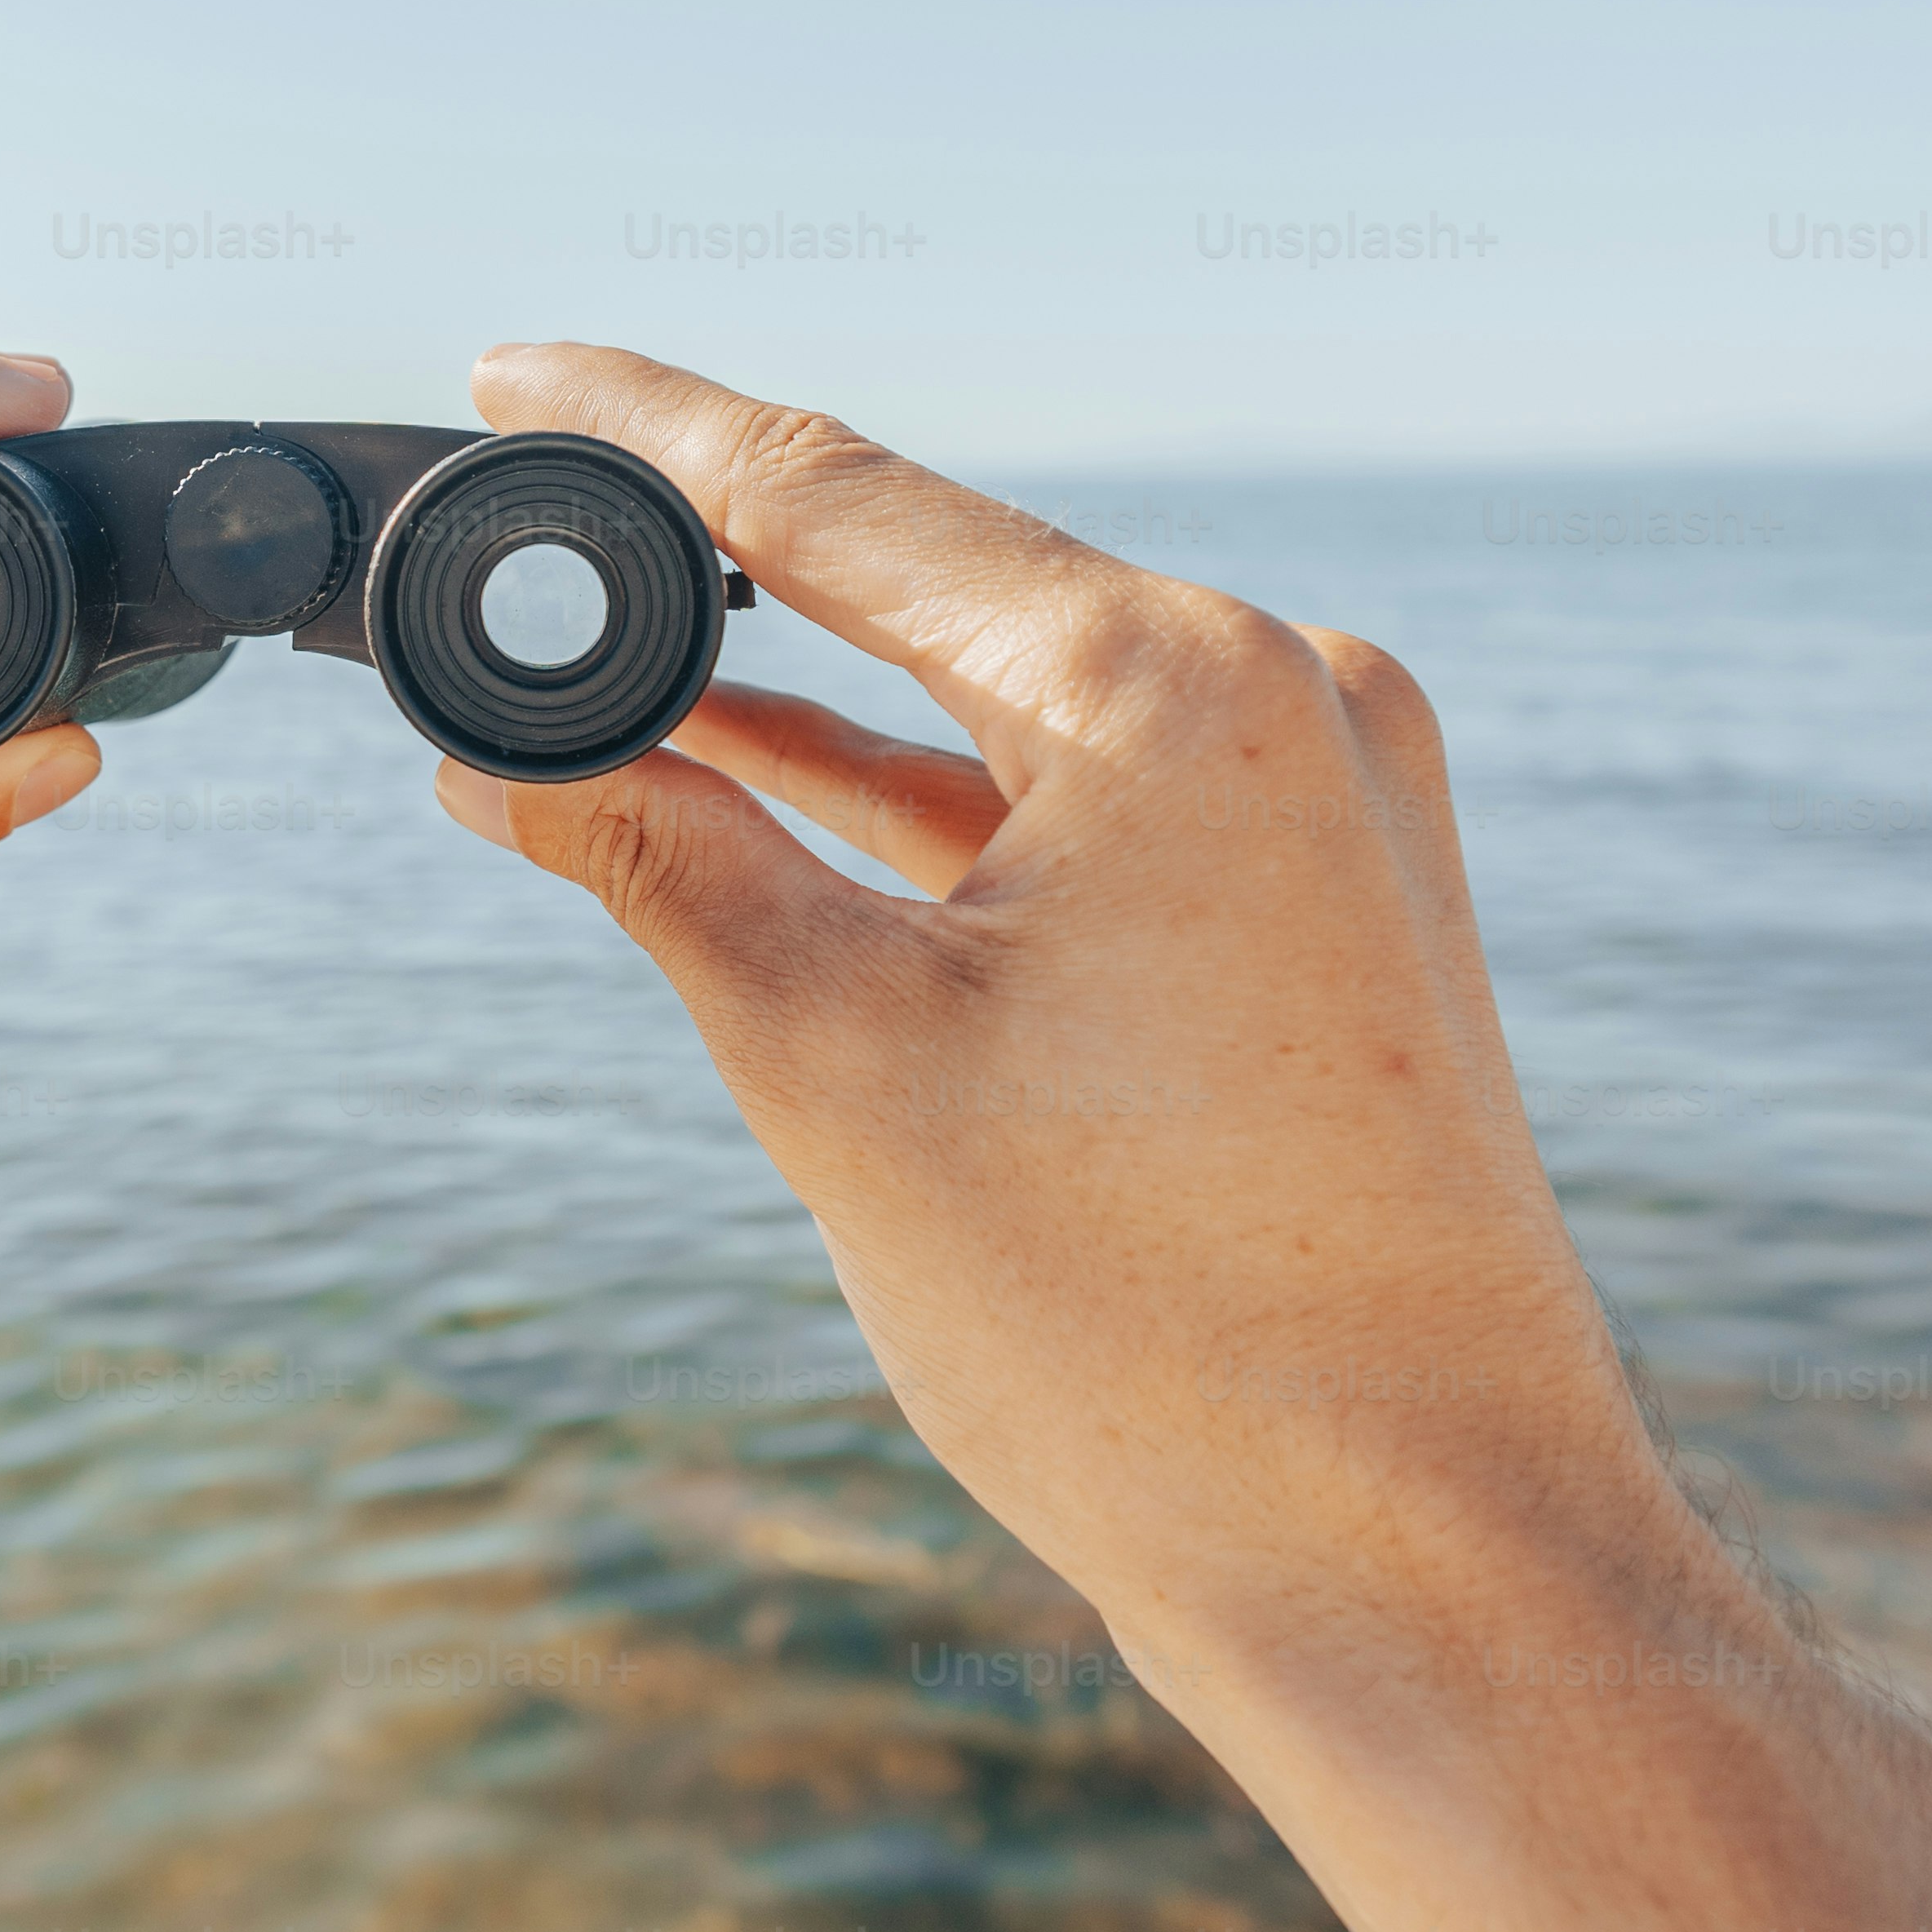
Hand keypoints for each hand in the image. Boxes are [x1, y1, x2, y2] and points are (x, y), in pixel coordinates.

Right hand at [425, 341, 1666, 1714]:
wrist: (1429, 1567)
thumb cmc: (1152, 1336)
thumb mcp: (840, 1065)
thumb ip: (665, 861)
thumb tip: (502, 760)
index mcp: (1179, 683)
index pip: (837, 494)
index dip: (645, 428)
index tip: (508, 365)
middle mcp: (1288, 692)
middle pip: (933, 569)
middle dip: (719, 559)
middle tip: (525, 512)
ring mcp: (1330, 796)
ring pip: (1003, 686)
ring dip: (811, 690)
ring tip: (601, 666)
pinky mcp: (1332, 901)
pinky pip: (1082, 791)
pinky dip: (925, 796)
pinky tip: (764, 775)